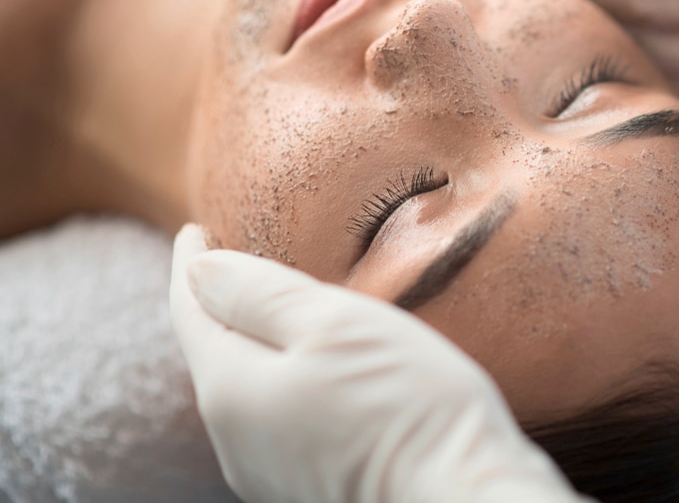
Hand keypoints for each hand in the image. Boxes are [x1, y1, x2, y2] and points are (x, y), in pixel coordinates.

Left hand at [170, 224, 586, 502]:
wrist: (460, 495)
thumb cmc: (406, 403)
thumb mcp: (334, 324)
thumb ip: (259, 294)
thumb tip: (200, 269)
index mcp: (231, 389)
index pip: (191, 311)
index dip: (192, 262)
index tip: (195, 229)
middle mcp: (233, 440)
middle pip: (212, 351)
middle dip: (218, 303)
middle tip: (230, 257)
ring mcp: (265, 471)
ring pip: (243, 386)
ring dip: (250, 342)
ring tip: (269, 306)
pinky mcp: (302, 486)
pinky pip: (271, 416)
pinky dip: (277, 378)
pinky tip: (307, 366)